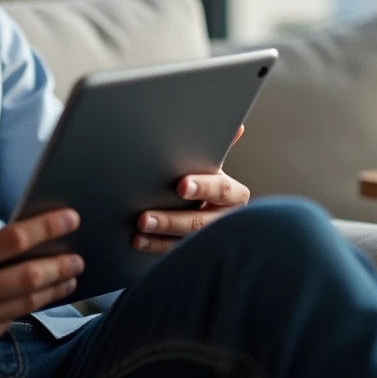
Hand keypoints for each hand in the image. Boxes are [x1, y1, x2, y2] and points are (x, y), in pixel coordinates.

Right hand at [0, 209, 83, 369]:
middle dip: (61, 265)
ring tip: (69, 278)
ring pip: (26, 304)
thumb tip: (1, 242)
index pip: (14, 239)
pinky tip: (34, 300)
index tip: (70, 218)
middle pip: (31, 276)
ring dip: (53, 290)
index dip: (47, 227)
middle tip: (78, 257)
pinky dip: (23, 310)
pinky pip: (7, 325)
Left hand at [133, 125, 249, 253]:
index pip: (221, 189)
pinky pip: (176, 251)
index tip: (181, 185)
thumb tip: (237, 126)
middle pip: (200, 221)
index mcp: (234, 193)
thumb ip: (218, 147)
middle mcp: (225, 218)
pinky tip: (139, 241)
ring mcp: (211, 237)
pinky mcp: (196, 251)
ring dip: (161, 235)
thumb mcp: (212, 165)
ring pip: (187, 240)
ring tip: (139, 229)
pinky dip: (156, 246)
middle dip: (171, 219)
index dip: (202, 187)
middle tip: (144, 217)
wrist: (207, 206)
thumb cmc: (207, 180)